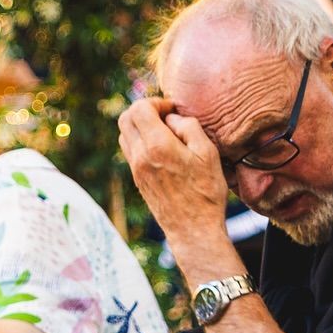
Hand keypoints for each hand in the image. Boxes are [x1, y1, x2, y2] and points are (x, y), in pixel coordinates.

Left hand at [119, 98, 231, 244]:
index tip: (173, 110)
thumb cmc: (205, 192)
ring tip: (164, 132)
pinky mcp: (137, 180)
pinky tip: (161, 149)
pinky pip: (130, 151)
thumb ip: (188, 127)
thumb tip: (171, 118)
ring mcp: (136, 169)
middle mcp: (140, 157)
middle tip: (166, 117)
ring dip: (140, 126)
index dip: (156, 102)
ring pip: (124, 134)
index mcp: (157, 146)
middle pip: (125, 118)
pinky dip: (140, 141)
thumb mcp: (207, 153)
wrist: (193, 229)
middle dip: (144, 110)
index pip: (139, 108)